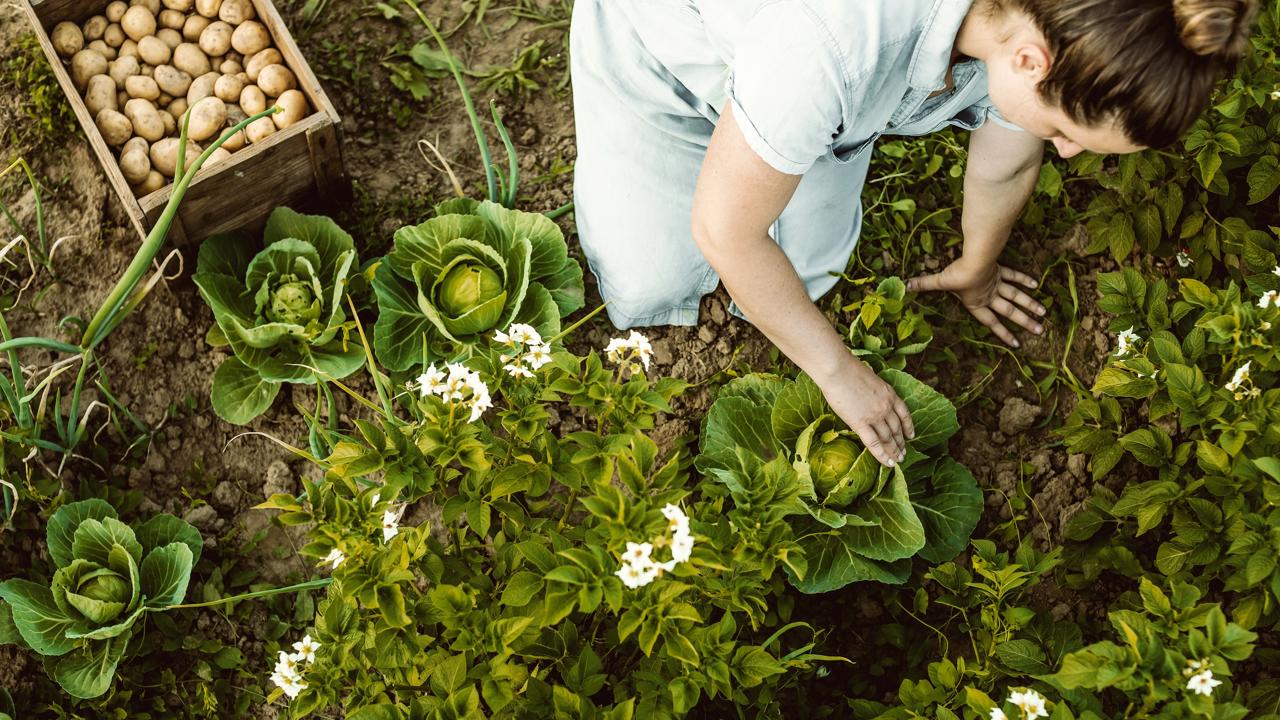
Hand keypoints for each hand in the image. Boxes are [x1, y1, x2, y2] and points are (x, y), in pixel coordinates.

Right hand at [814, 354, 914, 466]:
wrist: (838, 370)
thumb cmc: (848, 369)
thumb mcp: (870, 378)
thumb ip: (874, 391)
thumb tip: (868, 398)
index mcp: (890, 394)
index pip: (904, 414)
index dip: (909, 426)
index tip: (911, 435)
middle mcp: (886, 407)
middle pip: (897, 429)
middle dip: (901, 443)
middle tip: (903, 453)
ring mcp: (875, 416)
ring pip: (888, 438)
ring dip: (894, 451)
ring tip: (897, 460)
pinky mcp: (860, 423)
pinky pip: (874, 443)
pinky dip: (882, 455)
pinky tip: (887, 463)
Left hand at [907, 258, 1045, 347]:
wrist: (975, 258)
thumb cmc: (957, 274)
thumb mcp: (939, 281)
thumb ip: (923, 284)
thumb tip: (904, 286)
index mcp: (978, 303)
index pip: (992, 322)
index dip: (1004, 333)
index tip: (1017, 343)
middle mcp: (991, 296)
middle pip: (1010, 311)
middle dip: (1024, 322)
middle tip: (1040, 331)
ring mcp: (998, 283)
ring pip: (1017, 296)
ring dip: (1030, 305)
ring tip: (1043, 314)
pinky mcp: (1001, 270)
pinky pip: (1014, 276)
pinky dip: (1024, 280)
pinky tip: (1035, 285)